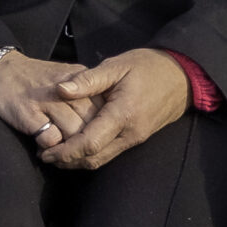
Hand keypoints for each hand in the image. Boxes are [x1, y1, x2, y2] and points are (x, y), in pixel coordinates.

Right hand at [0, 49, 96, 145]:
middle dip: (88, 140)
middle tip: (80, 151)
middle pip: (92, 122)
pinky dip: (50, 148)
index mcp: (78, 78)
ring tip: (63, 153)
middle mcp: (66, 88)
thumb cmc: (33, 78)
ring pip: (75, 133)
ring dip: (70, 148)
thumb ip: (85, 92)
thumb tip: (105, 120)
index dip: (102, 125)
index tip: (96, 136)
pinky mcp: (28, 114)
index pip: (104, 107)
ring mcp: (46, 100)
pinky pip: (51, 139)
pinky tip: (43, 147)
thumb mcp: (64, 77)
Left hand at [38, 47, 189, 169]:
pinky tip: (77, 146)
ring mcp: (135, 139)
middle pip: (94, 158)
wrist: (181, 77)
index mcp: (123, 114)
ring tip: (56, 155)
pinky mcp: (137, 138)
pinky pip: (111, 153)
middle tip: (44, 156)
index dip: (65, 151)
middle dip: (67, 161)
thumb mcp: (116, 65)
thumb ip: (88, 80)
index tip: (45, 152)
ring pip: (102, 159)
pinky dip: (91, 154)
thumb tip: (60, 90)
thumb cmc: (147, 66)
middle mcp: (130, 133)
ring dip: (78, 161)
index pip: (89, 143)